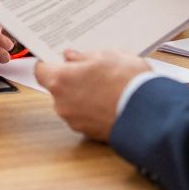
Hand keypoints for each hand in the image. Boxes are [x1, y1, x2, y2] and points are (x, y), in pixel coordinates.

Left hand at [34, 50, 151, 141]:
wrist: (147, 114)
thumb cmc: (128, 82)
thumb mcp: (107, 56)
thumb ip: (84, 56)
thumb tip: (72, 57)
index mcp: (61, 79)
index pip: (41, 70)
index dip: (49, 63)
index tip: (57, 60)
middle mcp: (62, 102)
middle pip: (57, 87)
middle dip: (71, 79)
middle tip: (91, 71)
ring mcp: (73, 120)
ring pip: (71, 103)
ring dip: (82, 96)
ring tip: (106, 87)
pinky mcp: (87, 133)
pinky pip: (83, 117)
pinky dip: (92, 110)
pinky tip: (109, 102)